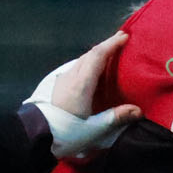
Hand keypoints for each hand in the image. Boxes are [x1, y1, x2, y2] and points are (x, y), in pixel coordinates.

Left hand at [27, 30, 142, 156]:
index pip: (97, 56)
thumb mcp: (92, 129)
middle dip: (106, 45)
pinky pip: (75, 67)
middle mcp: (71, 77)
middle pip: (89, 54)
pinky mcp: (56, 86)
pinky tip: (92, 71)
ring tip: (109, 54)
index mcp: (81, 84)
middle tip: (121, 40)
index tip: (125, 36)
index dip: (111, 44)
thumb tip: (138, 111)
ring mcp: (61, 80)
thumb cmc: (65, 133)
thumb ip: (115, 117)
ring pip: (81, 60)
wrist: (34, 136)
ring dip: (96, 54)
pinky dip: (88, 63)